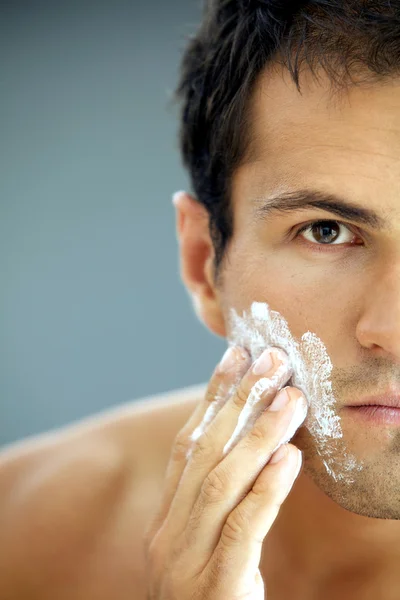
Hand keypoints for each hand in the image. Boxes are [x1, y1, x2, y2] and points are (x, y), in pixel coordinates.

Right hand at [144, 345, 306, 598]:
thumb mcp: (202, 550)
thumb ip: (216, 505)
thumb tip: (253, 446)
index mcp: (166, 522)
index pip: (187, 446)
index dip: (212, 398)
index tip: (236, 356)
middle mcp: (169, 536)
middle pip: (203, 454)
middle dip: (237, 401)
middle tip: (270, 359)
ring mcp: (186, 564)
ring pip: (221, 484)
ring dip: (257, 435)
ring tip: (290, 397)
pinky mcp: (215, 593)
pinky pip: (241, 532)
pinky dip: (265, 490)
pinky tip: (288, 458)